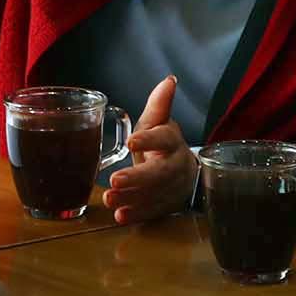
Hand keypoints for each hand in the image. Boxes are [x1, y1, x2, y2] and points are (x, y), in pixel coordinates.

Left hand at [102, 76, 197, 225]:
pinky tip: (120, 216)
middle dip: (138, 178)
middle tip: (114, 180)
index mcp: (172, 141)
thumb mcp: (158, 123)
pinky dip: (136, 215)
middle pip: (161, 172)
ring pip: (155, 194)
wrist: (184, 172)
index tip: (131, 141)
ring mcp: (174, 188)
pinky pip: (153, 212)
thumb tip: (169, 80)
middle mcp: (176, 165)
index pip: (163, 138)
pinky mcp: (168, 205)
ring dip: (132, 198)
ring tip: (110, 199)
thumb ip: (159, 105)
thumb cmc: (162, 144)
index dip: (149, 140)